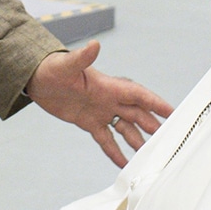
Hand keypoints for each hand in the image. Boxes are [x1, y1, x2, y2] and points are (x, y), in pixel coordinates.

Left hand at [26, 41, 172, 166]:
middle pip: (137, 114)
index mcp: (108, 86)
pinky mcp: (88, 122)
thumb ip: (82, 57)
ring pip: (125, 128)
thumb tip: (94, 45)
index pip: (138, 95)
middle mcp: (108, 99)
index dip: (156, 103)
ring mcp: (100, 111)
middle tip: (169, 140)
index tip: (174, 112)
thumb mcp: (66, 65)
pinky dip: (115, 151)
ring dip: (138, 141)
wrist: (36, 78)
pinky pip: (106, 139)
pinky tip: (124, 163)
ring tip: (151, 157)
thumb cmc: (51, 68)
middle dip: (153, 126)